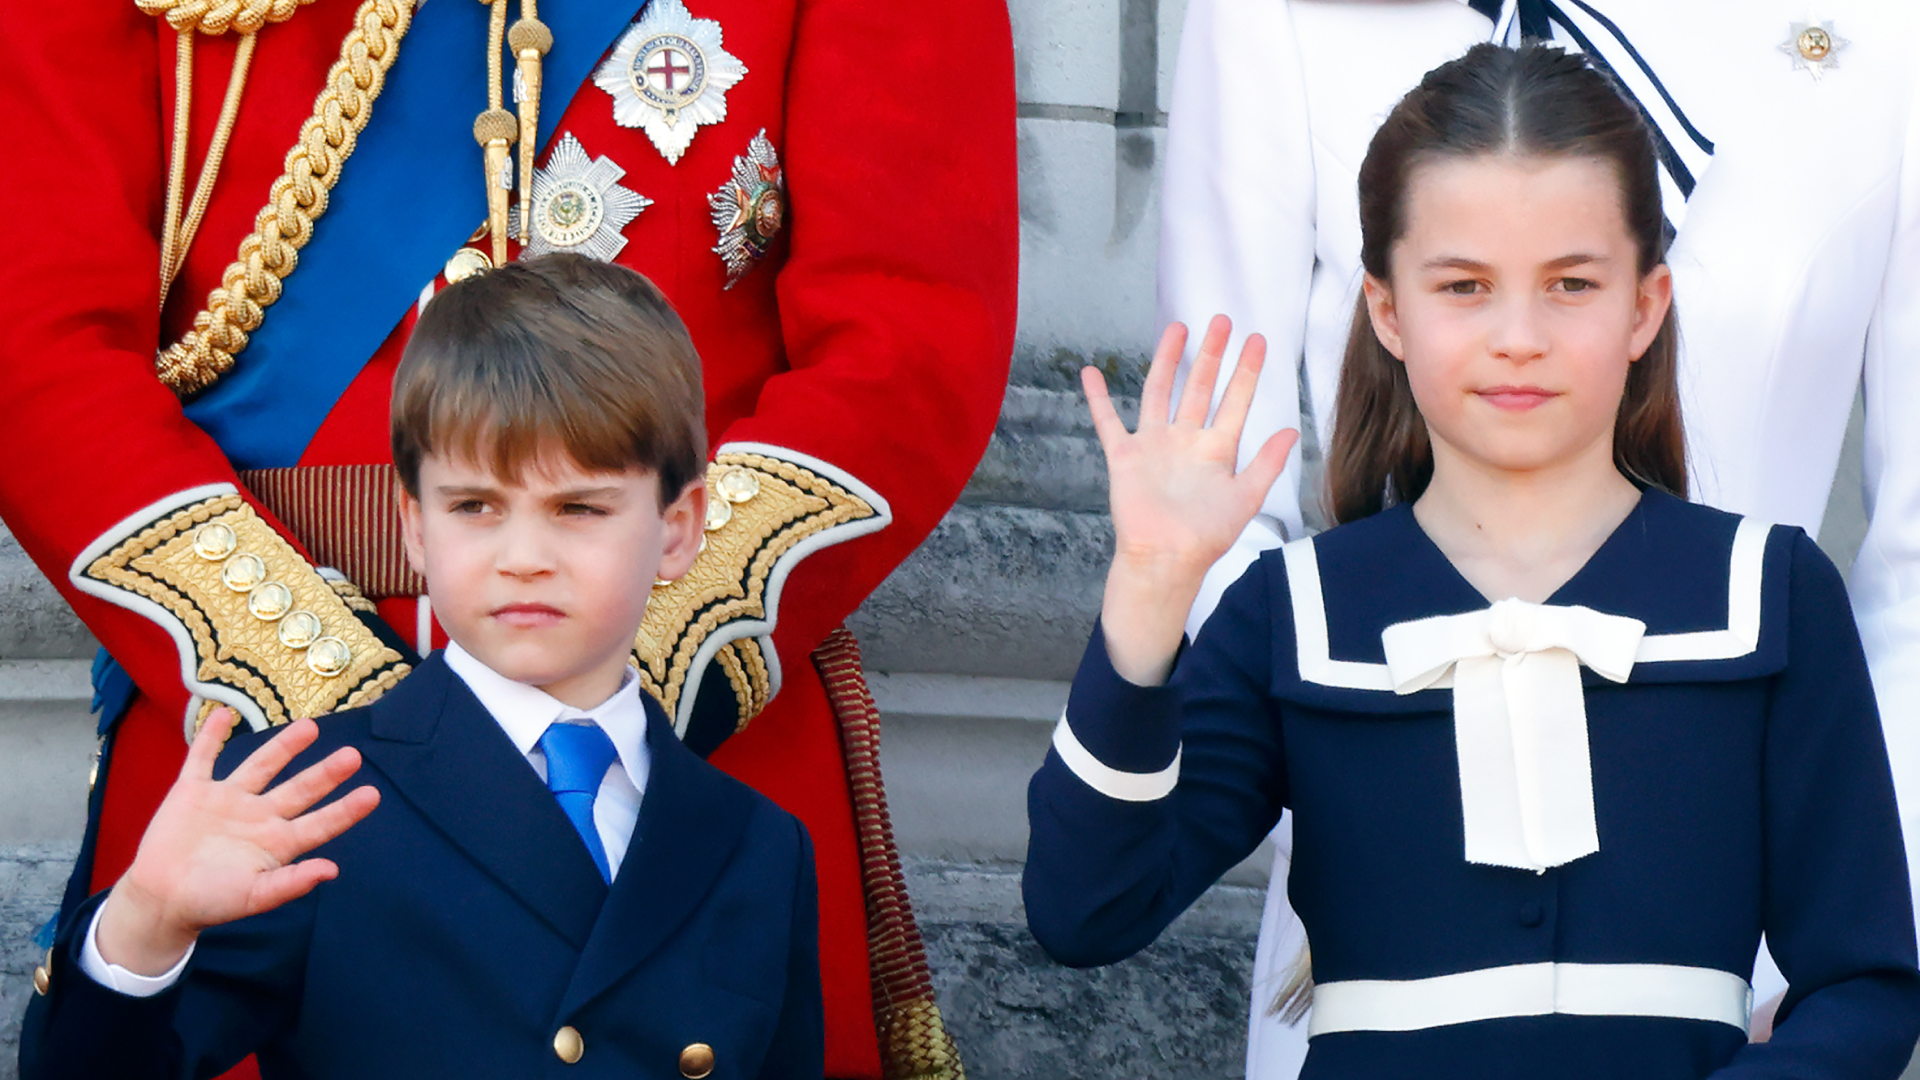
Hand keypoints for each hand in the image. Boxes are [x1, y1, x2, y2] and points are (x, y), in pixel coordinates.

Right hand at [95, 708, 378, 976]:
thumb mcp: (253, 896)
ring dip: (284, 746)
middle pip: (299, 789)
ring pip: (261, 765)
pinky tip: (223, 713)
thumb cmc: (209, 902)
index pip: (319, 823)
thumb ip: (290, 883)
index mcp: (277, 843)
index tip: (373, 794)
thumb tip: (332, 870)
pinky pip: (203, 758)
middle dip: (325, 773)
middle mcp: (259, 816)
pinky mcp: (192, 792)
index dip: (345, 810)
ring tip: (310, 727)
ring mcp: (227, 800)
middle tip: (353, 755)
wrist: (159, 900)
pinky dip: (211, 737)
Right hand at [1085, 315, 1296, 684]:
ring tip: (1177, 327)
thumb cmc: (1206, 537)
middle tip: (1222, 320)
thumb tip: (1291, 430)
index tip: (1257, 340)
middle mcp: (1185, 441)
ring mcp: (1155, 446)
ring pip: (1160, 391)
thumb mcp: (1246, 498)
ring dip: (1167, 360)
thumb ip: (1268, 463)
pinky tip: (1091, 372)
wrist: (1166, 560)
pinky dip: (1098, 398)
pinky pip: (1109, 422)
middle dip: (1211, 354)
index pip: (1235, 400)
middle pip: (1199, 386)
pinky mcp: (1126, 457)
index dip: (1247, 371)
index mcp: (1216, 450)